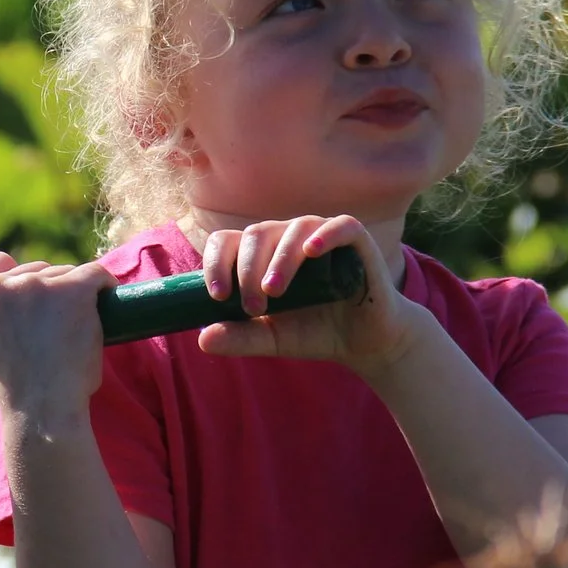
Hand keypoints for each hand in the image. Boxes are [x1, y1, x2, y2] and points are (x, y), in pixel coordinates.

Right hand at [0, 252, 112, 424]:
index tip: (38, 296)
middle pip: (38, 271)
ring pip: (66, 275)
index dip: (22, 277)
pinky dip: (104, 286)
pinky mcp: (72, 287)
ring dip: (75, 298)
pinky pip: (95, 274)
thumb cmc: (20, 394)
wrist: (43, 411)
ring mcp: (35, 284)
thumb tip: (4, 312)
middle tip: (63, 328)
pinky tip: (109, 300)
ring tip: (77, 335)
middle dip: (52, 293)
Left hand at [193, 215, 430, 371]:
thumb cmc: (313, 332)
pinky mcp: (356, 241)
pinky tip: (312, 251)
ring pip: (293, 229)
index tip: (218, 297)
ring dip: (280, 259)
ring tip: (273, 291)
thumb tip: (202, 339)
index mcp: (261, 254)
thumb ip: (240, 337)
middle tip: (253, 308)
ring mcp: (321, 236)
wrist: (364, 342)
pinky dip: (325, 234)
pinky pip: (341, 225)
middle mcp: (287, 238)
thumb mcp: (271, 340)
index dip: (216, 263)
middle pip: (256, 234)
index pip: (227, 242)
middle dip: (248, 270)